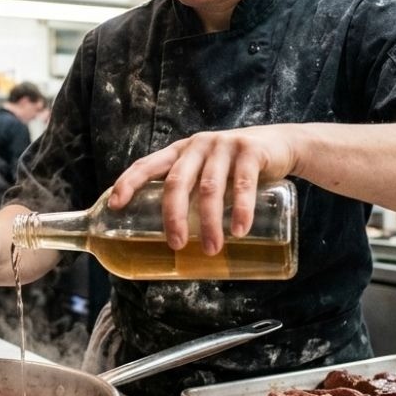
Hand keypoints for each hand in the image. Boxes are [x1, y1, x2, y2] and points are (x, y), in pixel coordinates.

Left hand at [109, 125, 301, 254]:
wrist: (281, 145)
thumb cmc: (234, 168)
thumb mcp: (208, 174)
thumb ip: (192, 196)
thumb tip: (172, 243)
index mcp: (179, 152)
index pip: (146, 165)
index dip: (128, 183)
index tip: (114, 205)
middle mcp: (197, 146)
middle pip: (177, 182)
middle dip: (173, 216)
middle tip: (176, 245)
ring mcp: (224, 146)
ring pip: (210, 188)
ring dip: (210, 222)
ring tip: (213, 249)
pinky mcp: (250, 152)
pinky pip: (243, 183)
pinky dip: (241, 209)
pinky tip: (240, 230)